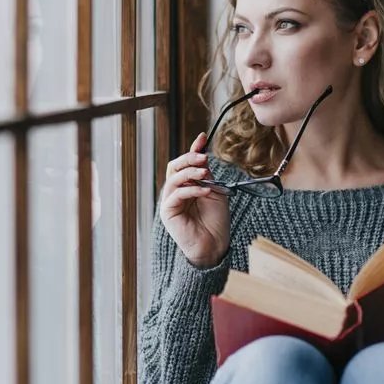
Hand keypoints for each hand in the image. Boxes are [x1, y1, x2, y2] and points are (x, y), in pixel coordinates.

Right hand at [160, 133, 229, 267]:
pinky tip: (205, 190)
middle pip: (174, 167)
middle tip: (203, 157)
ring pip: (173, 178)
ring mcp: (170, 201)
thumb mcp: (215, 191)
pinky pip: (176, 195)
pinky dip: (191, 190)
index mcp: (186, 185)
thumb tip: (203, 155)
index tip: (202, 138)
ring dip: (190, 172)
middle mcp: (175, 191)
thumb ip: (207, 175)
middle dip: (188, 158)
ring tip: (205, 172)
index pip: (185, 163)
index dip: (193, 150)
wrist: (214, 245)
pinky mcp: (168, 212)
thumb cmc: (215, 221)